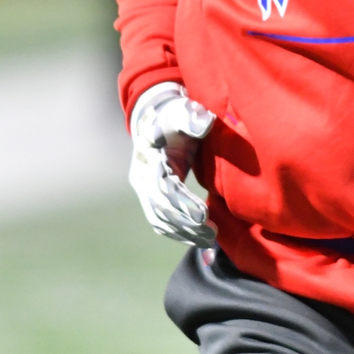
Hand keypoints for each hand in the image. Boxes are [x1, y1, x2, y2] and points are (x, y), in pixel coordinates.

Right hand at [128, 82, 216, 247]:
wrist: (156, 119)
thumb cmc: (174, 116)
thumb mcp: (182, 113)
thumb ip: (192, 118)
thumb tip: (206, 122)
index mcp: (150, 158)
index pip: (164, 187)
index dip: (183, 202)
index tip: (203, 215)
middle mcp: (142, 178)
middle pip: (161, 208)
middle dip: (185, 224)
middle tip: (211, 233)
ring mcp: (144, 189)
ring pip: (160, 219)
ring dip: (183, 232)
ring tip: (209, 240)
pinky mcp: (151, 196)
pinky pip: (160, 220)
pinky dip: (177, 232)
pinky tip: (197, 238)